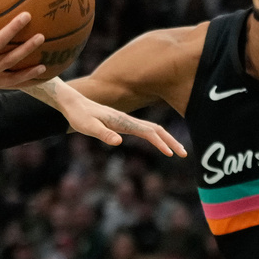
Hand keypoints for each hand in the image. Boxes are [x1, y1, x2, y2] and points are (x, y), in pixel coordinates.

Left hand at [55, 87, 187, 156]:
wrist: (73, 103)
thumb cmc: (79, 116)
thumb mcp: (88, 127)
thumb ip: (103, 134)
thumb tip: (119, 142)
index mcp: (123, 122)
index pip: (148, 132)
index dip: (161, 143)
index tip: (170, 154)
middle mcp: (128, 120)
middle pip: (157, 129)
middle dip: (171, 141)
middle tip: (184, 154)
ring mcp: (127, 121)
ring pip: (153, 129)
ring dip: (167, 139)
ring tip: (176, 151)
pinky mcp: (124, 123)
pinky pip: (146, 129)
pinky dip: (157, 136)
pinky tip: (159, 143)